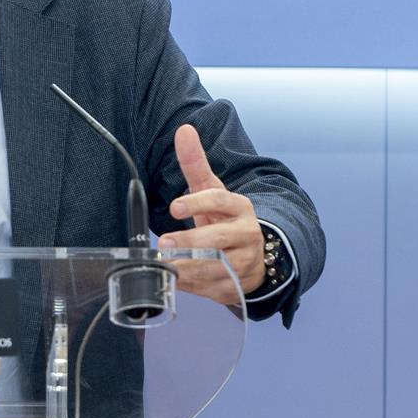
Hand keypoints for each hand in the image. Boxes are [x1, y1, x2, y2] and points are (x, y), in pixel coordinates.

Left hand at [158, 123, 265, 303]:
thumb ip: (195, 164)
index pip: (220, 201)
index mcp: (239, 207)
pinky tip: (176, 280)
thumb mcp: (211, 191)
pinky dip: (192, 286)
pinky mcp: (238, 285)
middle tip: (164, 243)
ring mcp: (246, 261)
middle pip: (219, 238)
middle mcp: (247, 234)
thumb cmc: (223, 219)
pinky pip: (213, 288)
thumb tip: (184, 130)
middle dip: (190, 242)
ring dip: (189, 268)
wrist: (252, 256)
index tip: (173, 207)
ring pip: (217, 267)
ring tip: (166, 265)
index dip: (197, 203)